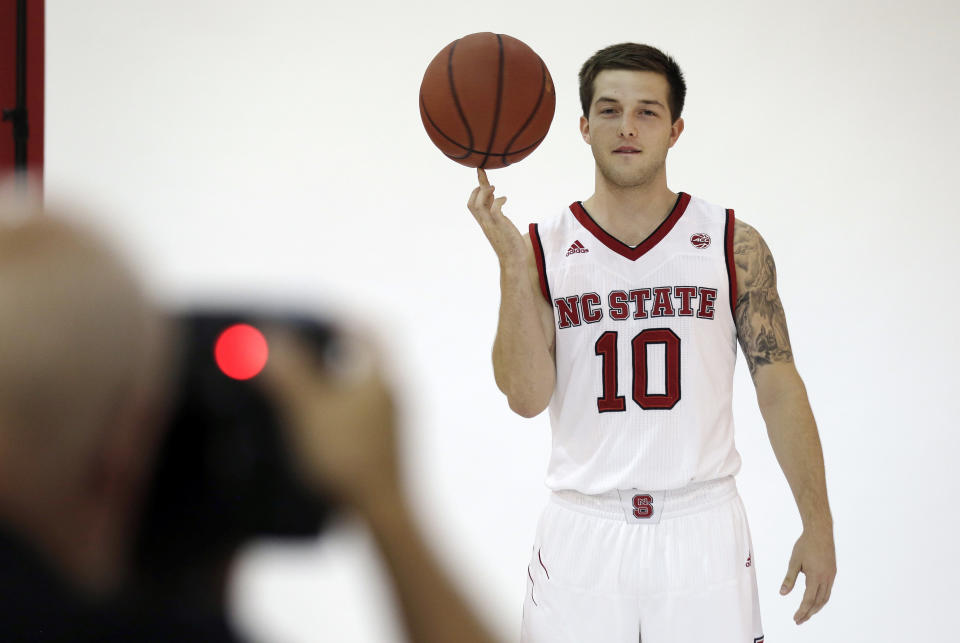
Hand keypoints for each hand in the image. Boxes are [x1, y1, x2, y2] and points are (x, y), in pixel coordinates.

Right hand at [258, 327, 399, 510]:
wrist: (382, 513)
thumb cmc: (348, 456)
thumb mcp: (309, 409)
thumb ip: (289, 372)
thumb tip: (269, 337)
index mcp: (382, 377)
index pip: (372, 331)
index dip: (345, 319)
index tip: (319, 318)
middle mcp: (394, 397)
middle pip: (366, 360)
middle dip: (333, 352)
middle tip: (300, 351)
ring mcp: (392, 425)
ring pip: (361, 392)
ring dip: (333, 384)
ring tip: (298, 387)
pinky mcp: (384, 450)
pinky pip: (360, 418)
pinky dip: (337, 412)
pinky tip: (313, 426)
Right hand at [466, 168, 525, 264]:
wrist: (513, 260)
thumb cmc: (509, 244)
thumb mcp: (500, 224)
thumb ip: (496, 212)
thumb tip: (497, 199)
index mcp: (483, 223)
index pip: (472, 205)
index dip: (475, 191)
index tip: (482, 179)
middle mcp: (484, 223)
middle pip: (471, 203)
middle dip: (477, 187)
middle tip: (486, 178)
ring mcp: (491, 224)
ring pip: (478, 205)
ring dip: (484, 193)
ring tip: (494, 187)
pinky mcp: (500, 225)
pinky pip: (494, 209)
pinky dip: (498, 200)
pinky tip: (505, 199)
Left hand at [780, 528, 836, 623]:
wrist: (820, 532)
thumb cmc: (805, 545)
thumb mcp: (794, 562)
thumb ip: (789, 579)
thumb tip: (782, 593)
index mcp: (816, 576)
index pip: (809, 599)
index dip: (802, 611)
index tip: (796, 619)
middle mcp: (826, 578)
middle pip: (818, 602)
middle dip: (809, 613)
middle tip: (799, 620)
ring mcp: (831, 576)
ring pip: (825, 598)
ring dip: (816, 608)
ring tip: (806, 614)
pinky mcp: (833, 572)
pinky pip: (828, 590)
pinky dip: (821, 599)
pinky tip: (815, 601)